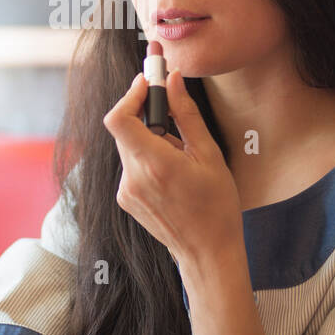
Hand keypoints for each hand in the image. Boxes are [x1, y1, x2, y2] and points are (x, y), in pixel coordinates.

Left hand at [102, 68, 242, 266]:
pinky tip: (173, 174)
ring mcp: (126, 191)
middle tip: (171, 109)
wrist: (207, 252)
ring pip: (130, 147)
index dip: (130, 95)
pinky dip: (148, 158)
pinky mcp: (126, 199)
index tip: (147, 83)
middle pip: (125, 129)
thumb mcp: (209, 156)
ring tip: (181, 157)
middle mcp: (133, 178)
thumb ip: (187, 115)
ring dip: (150, 139)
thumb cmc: (216, 206)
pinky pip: (132, 166)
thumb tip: (173, 81)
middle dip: (146, 115)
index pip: (119, 118)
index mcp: (154, 164)